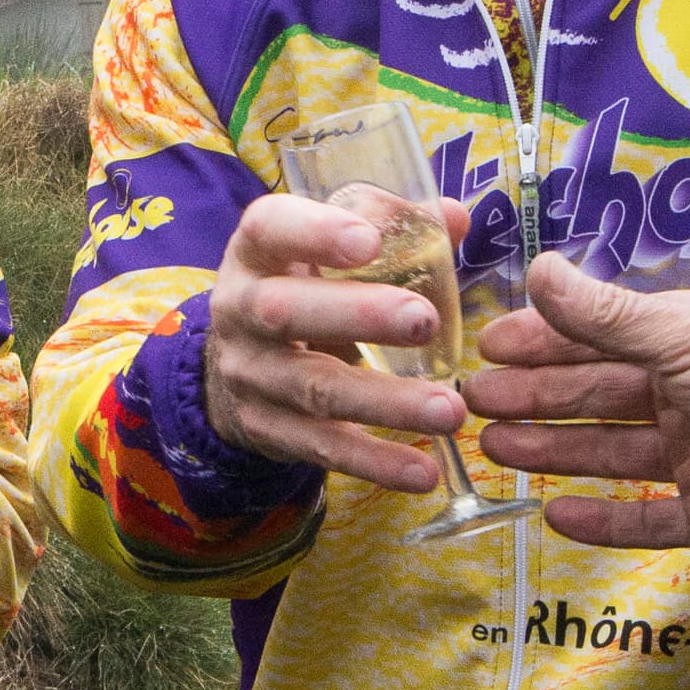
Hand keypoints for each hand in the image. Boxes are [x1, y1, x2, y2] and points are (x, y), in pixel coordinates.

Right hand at [199, 194, 469, 490]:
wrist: (234, 368)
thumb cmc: (301, 291)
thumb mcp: (322, 253)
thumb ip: (388, 229)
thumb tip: (455, 217)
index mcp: (256, 253)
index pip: (270, 229)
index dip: (314, 232)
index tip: (368, 240)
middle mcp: (241, 310)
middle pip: (285, 312)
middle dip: (357, 315)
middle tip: (424, 321)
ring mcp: (251, 375)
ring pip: (314, 389)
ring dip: (384, 401)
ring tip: (448, 411)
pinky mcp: (267, 430)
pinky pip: (321, 447)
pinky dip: (374, 462)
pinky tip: (423, 472)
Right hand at [462, 256, 689, 576]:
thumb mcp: (689, 339)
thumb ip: (608, 316)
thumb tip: (537, 268)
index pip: (601, 336)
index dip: (543, 340)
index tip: (487, 347)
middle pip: (596, 394)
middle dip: (534, 396)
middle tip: (470, 404)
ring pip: (610, 453)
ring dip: (551, 451)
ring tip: (492, 452)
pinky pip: (647, 518)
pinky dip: (603, 520)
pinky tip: (554, 517)